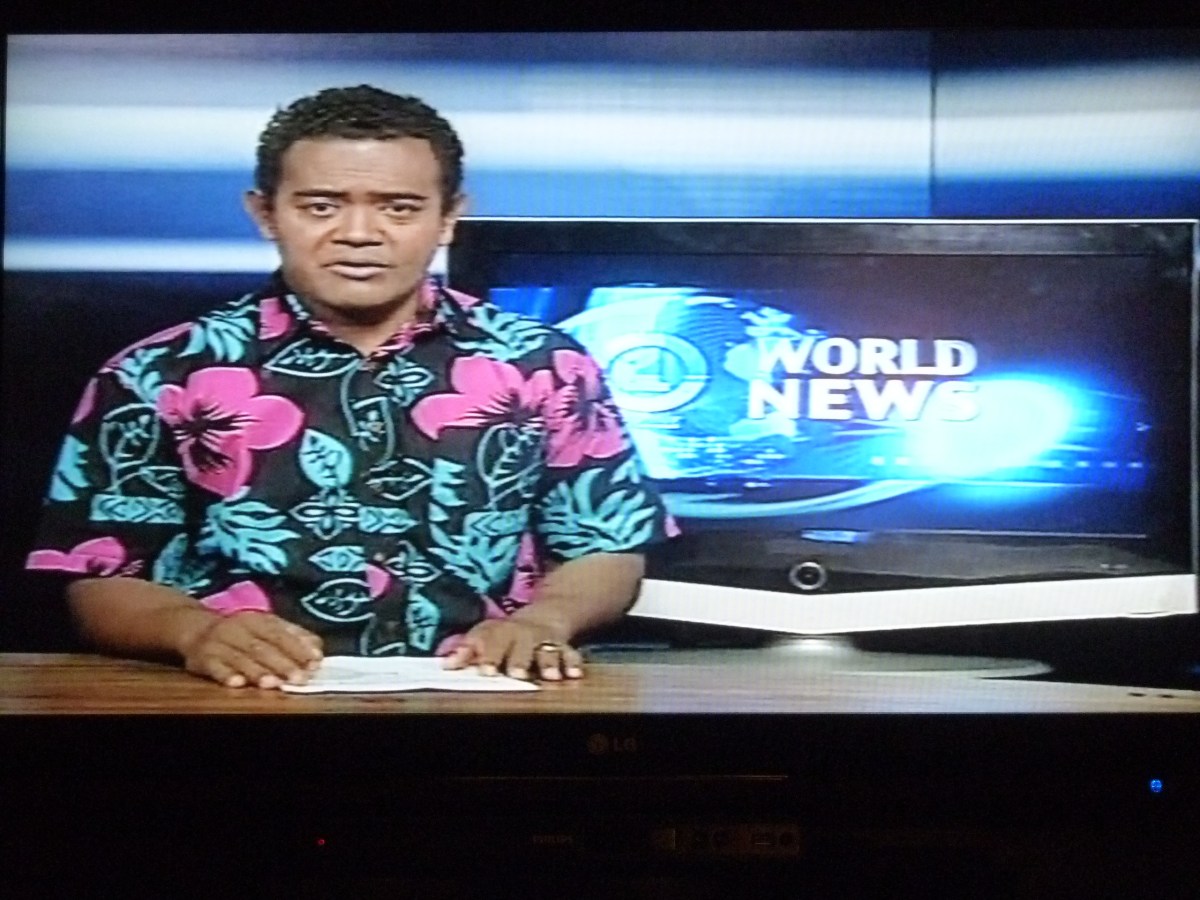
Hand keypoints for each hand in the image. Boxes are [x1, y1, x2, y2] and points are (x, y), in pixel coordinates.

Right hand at [180, 611, 322, 688]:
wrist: (197, 629)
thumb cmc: (242, 632)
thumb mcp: (266, 627)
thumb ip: (292, 636)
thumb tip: (317, 649)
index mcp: (258, 620)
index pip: (281, 634)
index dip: (298, 648)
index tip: (315, 662)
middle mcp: (239, 629)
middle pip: (263, 647)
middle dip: (282, 663)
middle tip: (299, 678)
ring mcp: (220, 643)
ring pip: (240, 658)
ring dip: (257, 671)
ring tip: (273, 683)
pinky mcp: (202, 658)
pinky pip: (214, 666)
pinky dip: (225, 675)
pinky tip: (236, 683)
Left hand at [441, 619, 583, 681]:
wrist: (545, 617)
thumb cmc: (507, 636)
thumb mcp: (487, 636)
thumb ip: (467, 650)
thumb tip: (445, 665)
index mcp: (500, 632)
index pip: (491, 639)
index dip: (487, 653)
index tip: (485, 670)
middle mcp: (523, 635)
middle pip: (521, 644)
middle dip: (519, 658)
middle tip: (516, 673)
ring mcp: (544, 640)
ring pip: (547, 649)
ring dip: (548, 661)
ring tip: (549, 676)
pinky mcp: (564, 646)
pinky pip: (571, 653)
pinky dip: (573, 662)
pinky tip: (574, 674)